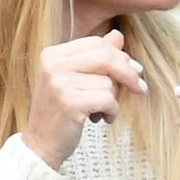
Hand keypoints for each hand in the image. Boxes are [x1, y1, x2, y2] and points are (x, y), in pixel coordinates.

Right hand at [24, 32, 145, 166]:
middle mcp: (53, 65)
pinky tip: (101, 119)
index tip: (134, 70)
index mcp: (52, 54)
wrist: (40, 144)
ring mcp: (59, 83)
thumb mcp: (74, 80)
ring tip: (99, 111)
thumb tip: (118, 35)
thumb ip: (94, 57)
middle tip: (139, 88)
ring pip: (108, 81)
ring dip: (113, 99)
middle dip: (127, 73)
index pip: (96, 43)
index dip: (119, 55)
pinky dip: (111, 111)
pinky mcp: (70, 102)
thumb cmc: (59, 112)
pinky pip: (107, 99)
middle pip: (105, 56)